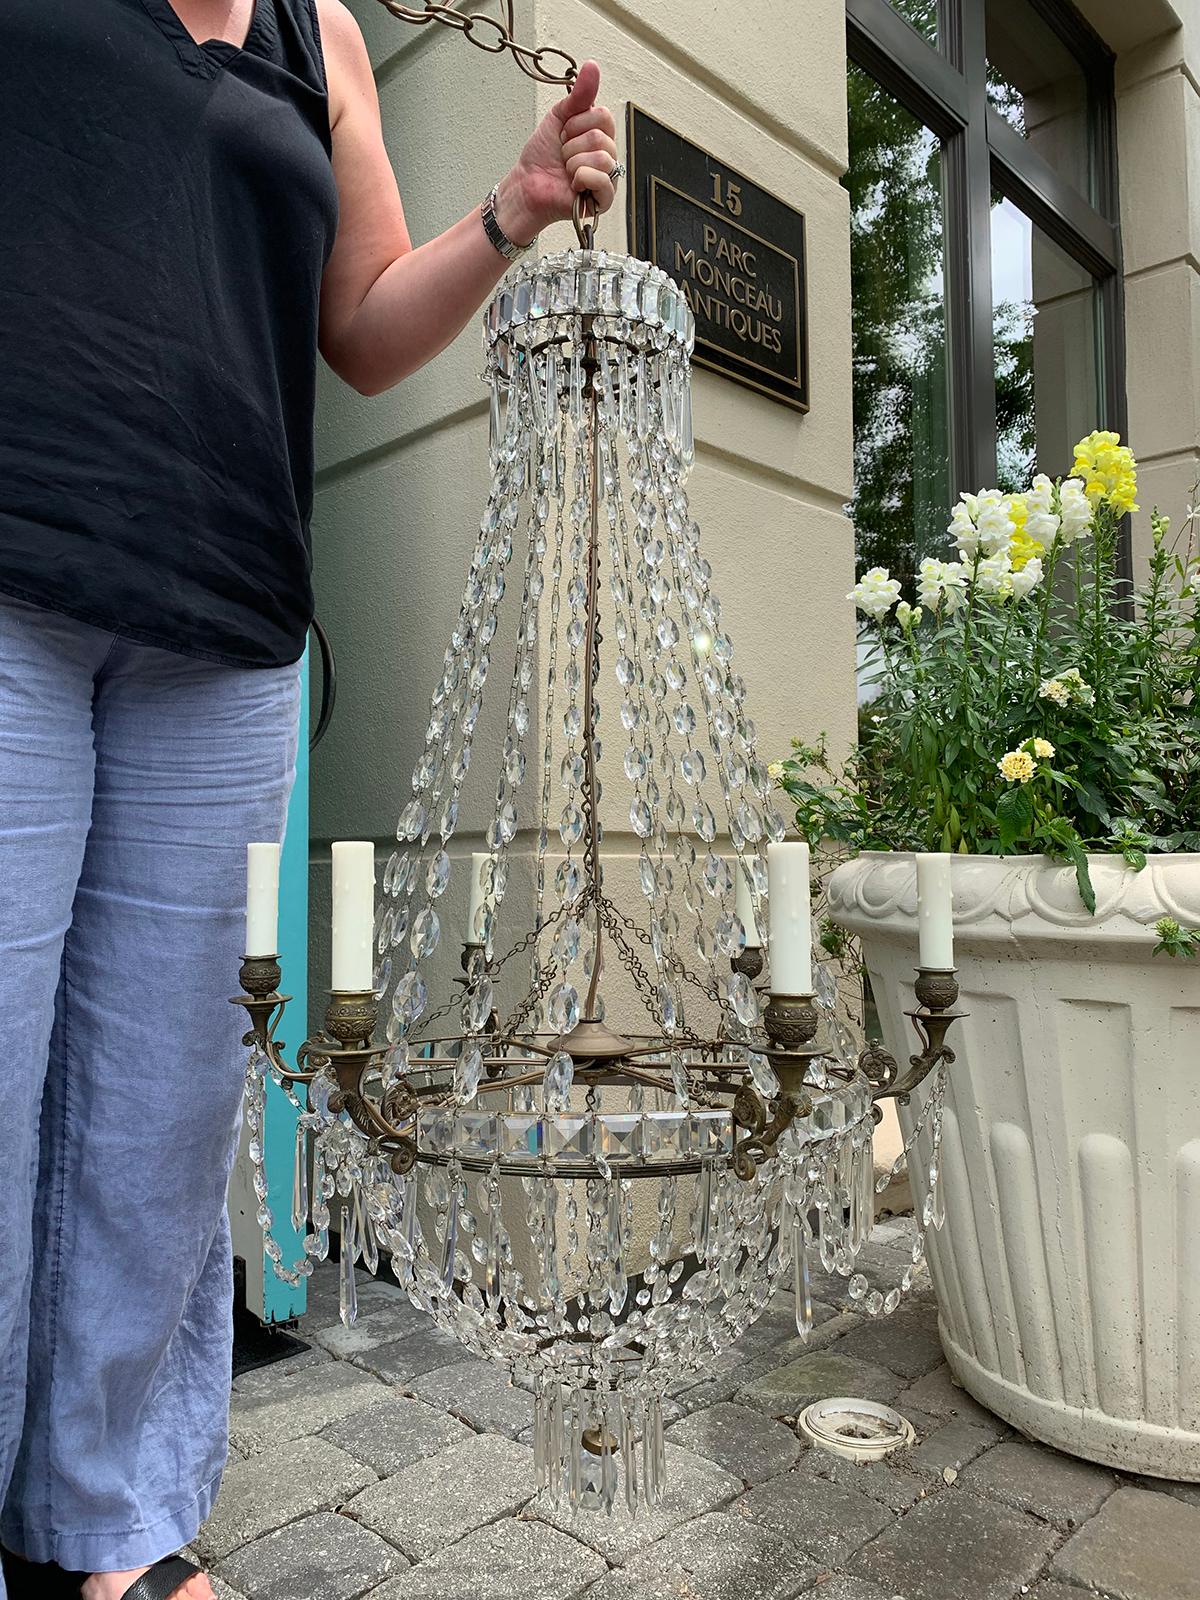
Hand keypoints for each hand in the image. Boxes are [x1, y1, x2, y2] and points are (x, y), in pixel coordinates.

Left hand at [496, 61, 618, 243]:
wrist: (527, 185)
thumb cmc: (541, 157)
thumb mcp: (559, 117)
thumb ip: (579, 94)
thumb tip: (592, 66)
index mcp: (600, 135)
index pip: (603, 116)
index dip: (577, 124)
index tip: (564, 135)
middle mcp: (607, 155)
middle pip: (601, 137)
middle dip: (572, 145)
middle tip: (563, 155)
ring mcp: (607, 177)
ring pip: (601, 157)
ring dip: (574, 162)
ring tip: (566, 170)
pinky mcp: (603, 199)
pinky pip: (603, 179)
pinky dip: (582, 177)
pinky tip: (574, 184)